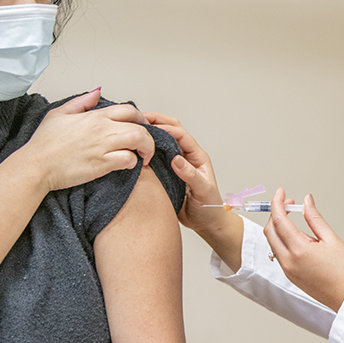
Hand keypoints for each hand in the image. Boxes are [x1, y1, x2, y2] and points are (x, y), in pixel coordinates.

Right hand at [25, 89, 155, 190]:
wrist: (35, 166)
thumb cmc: (44, 143)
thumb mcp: (59, 114)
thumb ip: (81, 102)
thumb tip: (97, 92)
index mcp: (94, 116)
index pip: (128, 110)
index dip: (140, 117)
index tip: (142, 126)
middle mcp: (101, 129)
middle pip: (139, 125)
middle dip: (148, 135)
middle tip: (146, 144)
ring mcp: (102, 146)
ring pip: (138, 140)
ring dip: (146, 148)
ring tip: (143, 156)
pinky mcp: (101, 164)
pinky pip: (128, 160)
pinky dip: (133, 163)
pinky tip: (128, 165)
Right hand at [143, 111, 238, 234]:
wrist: (206, 224)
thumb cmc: (209, 207)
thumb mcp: (203, 190)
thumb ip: (191, 175)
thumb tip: (176, 159)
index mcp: (197, 156)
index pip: (181, 135)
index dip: (166, 127)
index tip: (150, 124)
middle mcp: (186, 157)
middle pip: (171, 132)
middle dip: (157, 122)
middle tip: (139, 119)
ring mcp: (175, 164)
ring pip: (162, 142)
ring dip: (151, 134)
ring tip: (134, 129)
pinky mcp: (167, 174)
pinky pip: (156, 157)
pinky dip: (146, 150)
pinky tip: (134, 149)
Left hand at [264, 188, 343, 311]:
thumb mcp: (331, 239)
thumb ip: (315, 218)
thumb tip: (306, 201)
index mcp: (299, 251)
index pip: (279, 220)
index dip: (277, 203)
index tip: (281, 192)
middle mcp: (288, 262)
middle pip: (270, 231)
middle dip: (276, 213)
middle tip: (289, 204)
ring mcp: (287, 270)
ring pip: (273, 242)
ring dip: (279, 227)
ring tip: (297, 220)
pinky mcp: (289, 275)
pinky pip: (279, 253)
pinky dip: (283, 240)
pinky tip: (299, 237)